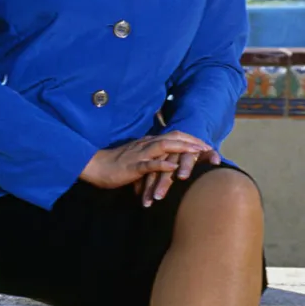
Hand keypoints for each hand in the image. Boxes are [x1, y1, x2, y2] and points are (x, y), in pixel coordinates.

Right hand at [80, 132, 220, 204]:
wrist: (95, 166)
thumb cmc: (116, 165)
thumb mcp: (138, 159)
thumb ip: (151, 159)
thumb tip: (165, 165)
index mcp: (148, 143)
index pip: (173, 136)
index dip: (191, 139)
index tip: (206, 145)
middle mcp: (146, 145)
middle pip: (173, 137)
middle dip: (192, 141)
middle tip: (209, 147)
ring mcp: (140, 154)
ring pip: (164, 147)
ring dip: (182, 149)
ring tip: (197, 152)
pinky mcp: (132, 166)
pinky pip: (149, 165)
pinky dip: (162, 165)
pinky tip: (173, 168)